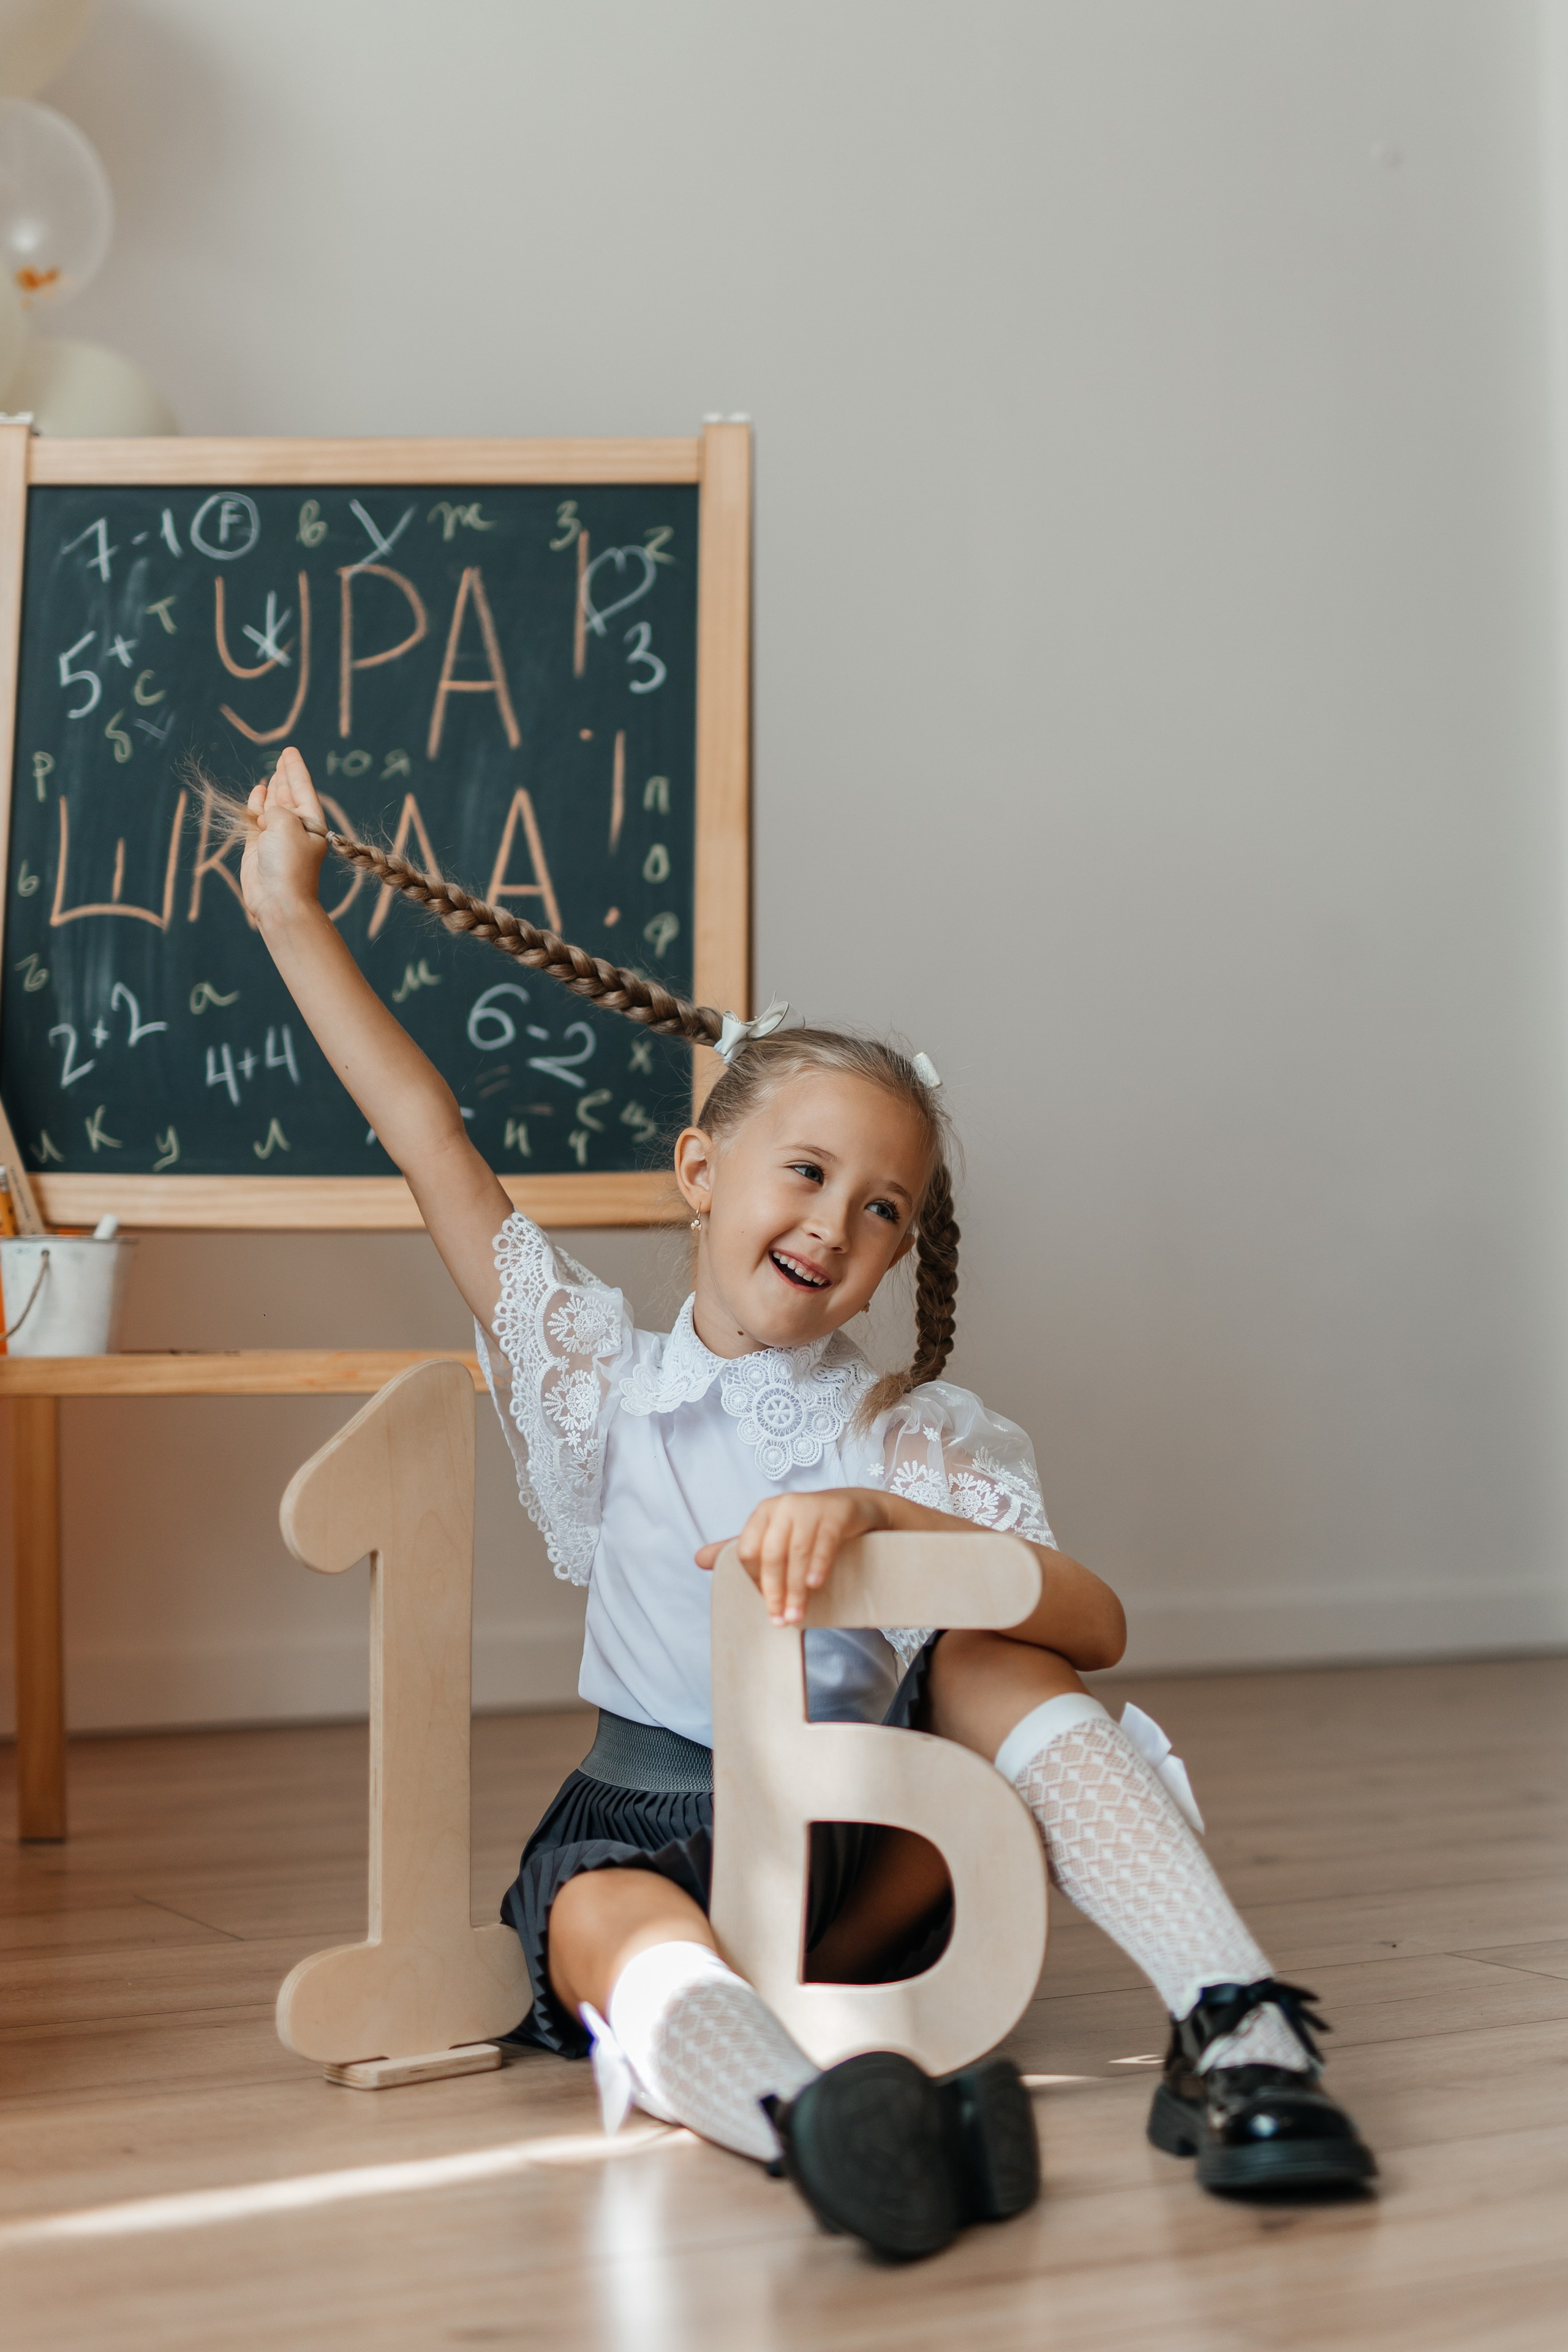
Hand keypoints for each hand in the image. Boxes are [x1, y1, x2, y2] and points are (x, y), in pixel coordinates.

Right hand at [239, 745, 328, 929]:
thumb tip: (266, 813)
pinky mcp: (258, 848)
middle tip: (283, 757)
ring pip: (273, 808)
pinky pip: (257, 821)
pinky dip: (256, 806)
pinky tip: (258, 792)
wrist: (278, 900)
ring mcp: (277, 838)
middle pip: (290, 796)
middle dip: (286, 777)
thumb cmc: (288, 862)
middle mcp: (296, 829)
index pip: (303, 789)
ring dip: (273, 790)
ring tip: (272, 775)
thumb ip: (276, 809)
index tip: (289, 751)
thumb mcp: (286, 824)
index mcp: (312, 823)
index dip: (295, 769)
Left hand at [695, 1487, 890, 1625]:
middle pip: (770, 1555)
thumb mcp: (774, 1535)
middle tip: (781, 1620)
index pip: (747, 1551)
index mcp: (763, 1512)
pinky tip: (814, 1584)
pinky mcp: (835, 1513)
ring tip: (797, 1615)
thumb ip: (740, 1549)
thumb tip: (697, 1560)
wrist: (855, 1506)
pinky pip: (823, 1542)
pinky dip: (817, 1564)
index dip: (754, 1582)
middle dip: (774, 1591)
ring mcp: (809, 1507)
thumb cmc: (809, 1527)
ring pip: (796, 1553)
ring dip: (795, 1589)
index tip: (766, 1606)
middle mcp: (782, 1506)